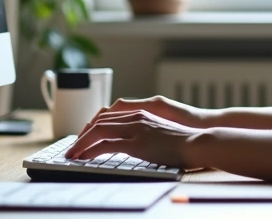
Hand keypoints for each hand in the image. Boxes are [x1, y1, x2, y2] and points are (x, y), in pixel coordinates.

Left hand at [63, 108, 207, 168]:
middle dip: (82, 134)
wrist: (199, 142)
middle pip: (100, 120)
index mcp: (142, 113)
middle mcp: (136, 117)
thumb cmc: (186, 141)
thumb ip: (148, 133)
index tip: (84, 137)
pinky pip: (106, 144)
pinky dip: (91, 150)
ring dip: (81, 143)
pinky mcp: (136, 142)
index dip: (93, 126)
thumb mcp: (162, 133)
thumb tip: (138, 144)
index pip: (109, 115)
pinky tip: (84, 158)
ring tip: (72, 154)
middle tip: (72, 147)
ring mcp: (135, 128)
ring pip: (98, 130)